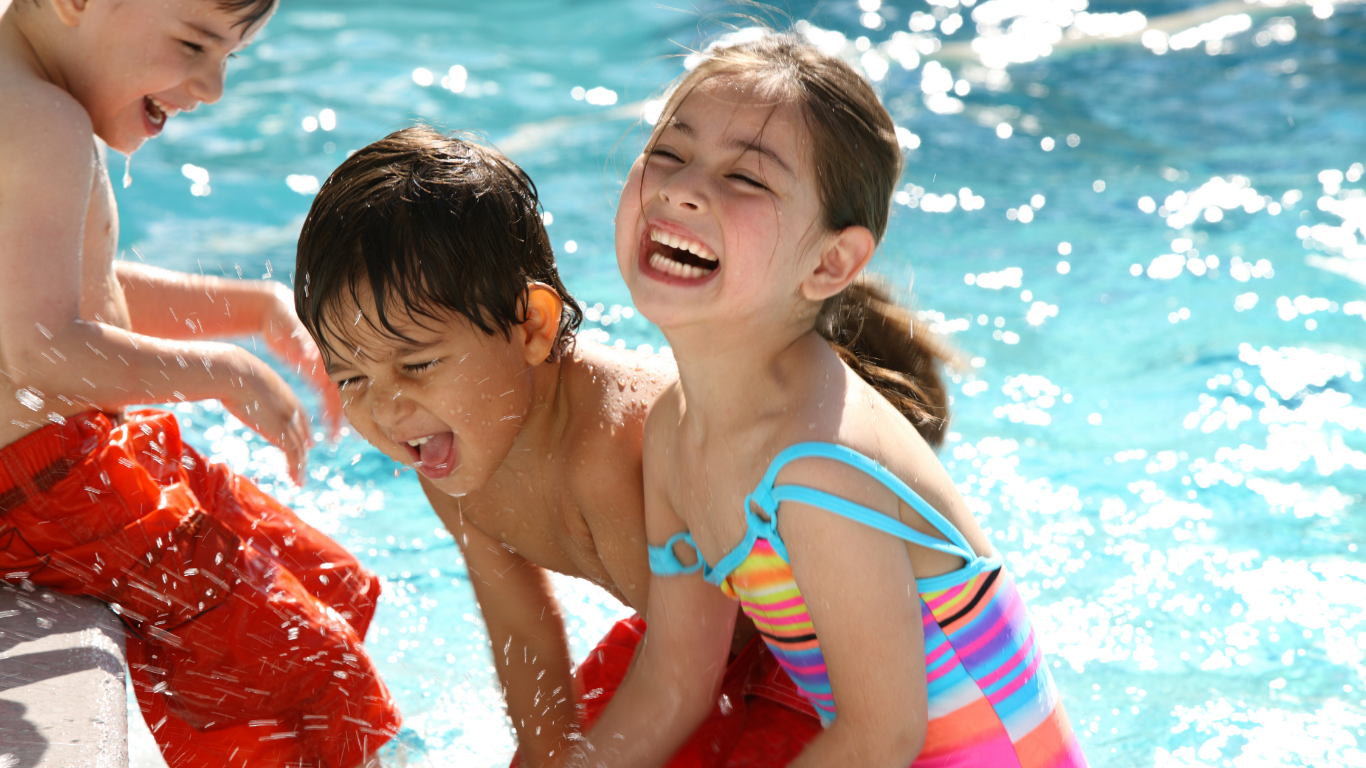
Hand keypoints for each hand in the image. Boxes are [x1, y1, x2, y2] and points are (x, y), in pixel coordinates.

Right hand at [220, 346, 311, 484]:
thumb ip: (249, 387)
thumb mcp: (247, 380)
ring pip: (300, 449)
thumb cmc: (233, 373)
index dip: (305, 432)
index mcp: (286, 395)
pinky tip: (295, 481)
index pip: (301, 418)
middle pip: (302, 436)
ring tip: (299, 481)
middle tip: (302, 467)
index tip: (308, 443)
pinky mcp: (281, 432)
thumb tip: (232, 384)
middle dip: (303, 452)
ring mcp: (288, 421)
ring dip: (300, 468)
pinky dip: (296, 470)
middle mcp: (292, 409)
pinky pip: (294, 456)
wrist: (235, 372)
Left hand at [260, 283, 342, 439]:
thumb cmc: (283, 316)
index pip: (347, 379)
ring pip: (338, 396)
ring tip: (336, 438)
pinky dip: (329, 410)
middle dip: (351, 414)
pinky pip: (327, 395)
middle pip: (348, 392)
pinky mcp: (315, 372)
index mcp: (330, 353)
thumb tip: (310, 356)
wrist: (274, 309)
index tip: (354, 419)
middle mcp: (333, 362)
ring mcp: (326, 367)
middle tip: (355, 437)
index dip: (352, 400)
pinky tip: (328, 425)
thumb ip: (301, 342)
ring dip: (339, 416)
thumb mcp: (291, 328)